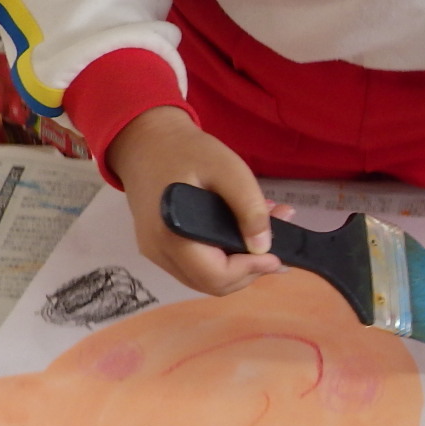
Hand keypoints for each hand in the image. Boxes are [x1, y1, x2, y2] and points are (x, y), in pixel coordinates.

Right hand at [104, 105, 284, 294]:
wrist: (146, 141)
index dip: (251, 271)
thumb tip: (263, 248)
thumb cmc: (187, 151)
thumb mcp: (228, 169)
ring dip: (241, 265)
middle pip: (213, 284)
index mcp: (172, 233)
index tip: (277, 254)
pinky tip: (241, 233)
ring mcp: (157, 253)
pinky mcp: (160, 248)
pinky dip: (225, 258)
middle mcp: (160, 251)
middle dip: (250, 269)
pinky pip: (198, 267)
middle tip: (277, 242)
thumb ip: (249, 208)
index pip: (216, 276)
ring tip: (265, 233)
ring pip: (207, 279)